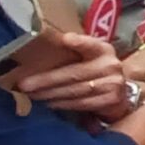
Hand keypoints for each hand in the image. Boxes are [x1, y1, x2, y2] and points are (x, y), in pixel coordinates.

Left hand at [13, 34, 133, 119]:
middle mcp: (111, 65)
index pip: (91, 44)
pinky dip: (63, 104)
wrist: (120, 92)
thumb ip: (74, 50)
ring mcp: (113, 84)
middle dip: (46, 80)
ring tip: (32, 95)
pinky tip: (49, 104)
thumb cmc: (96, 71)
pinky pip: (81, 103)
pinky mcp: (111, 101)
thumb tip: (49, 45)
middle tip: (24, 84)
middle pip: (74, 73)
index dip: (80, 42)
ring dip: (50, 94)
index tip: (66, 39)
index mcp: (103, 50)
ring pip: (75, 90)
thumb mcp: (89, 56)